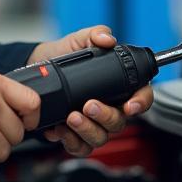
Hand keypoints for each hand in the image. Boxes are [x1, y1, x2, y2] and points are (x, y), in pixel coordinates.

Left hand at [30, 25, 154, 156]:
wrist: (40, 69)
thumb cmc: (65, 56)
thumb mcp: (79, 40)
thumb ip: (95, 34)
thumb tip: (107, 39)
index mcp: (119, 86)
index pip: (142, 97)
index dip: (141, 102)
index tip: (129, 105)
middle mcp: (111, 108)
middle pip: (120, 121)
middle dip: (105, 115)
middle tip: (89, 105)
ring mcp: (95, 124)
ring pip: (101, 137)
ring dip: (87, 129)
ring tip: (71, 116)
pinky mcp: (77, 136)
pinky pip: (80, 147)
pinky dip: (70, 140)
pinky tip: (59, 128)